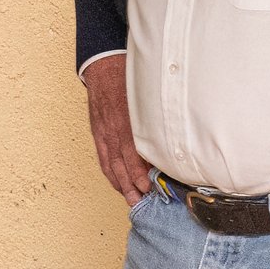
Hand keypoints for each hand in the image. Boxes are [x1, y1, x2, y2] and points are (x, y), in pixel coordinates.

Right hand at [82, 55, 148, 206]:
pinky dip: (110, 173)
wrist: (102, 66)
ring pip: (110, 164)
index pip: (132, 153)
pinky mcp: (98, 133)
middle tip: (141, 202)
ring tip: (130, 199)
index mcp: (126, 121)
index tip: (149, 187)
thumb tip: (171, 139)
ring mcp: (103, 133)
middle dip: (130, 186)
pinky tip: (117, 183)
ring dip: (120, 184)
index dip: (138, 173)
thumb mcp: (145, 95)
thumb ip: (154, 117)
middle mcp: (112, 130)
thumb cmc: (126, 78)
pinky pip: (103, 157)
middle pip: (120, 164)